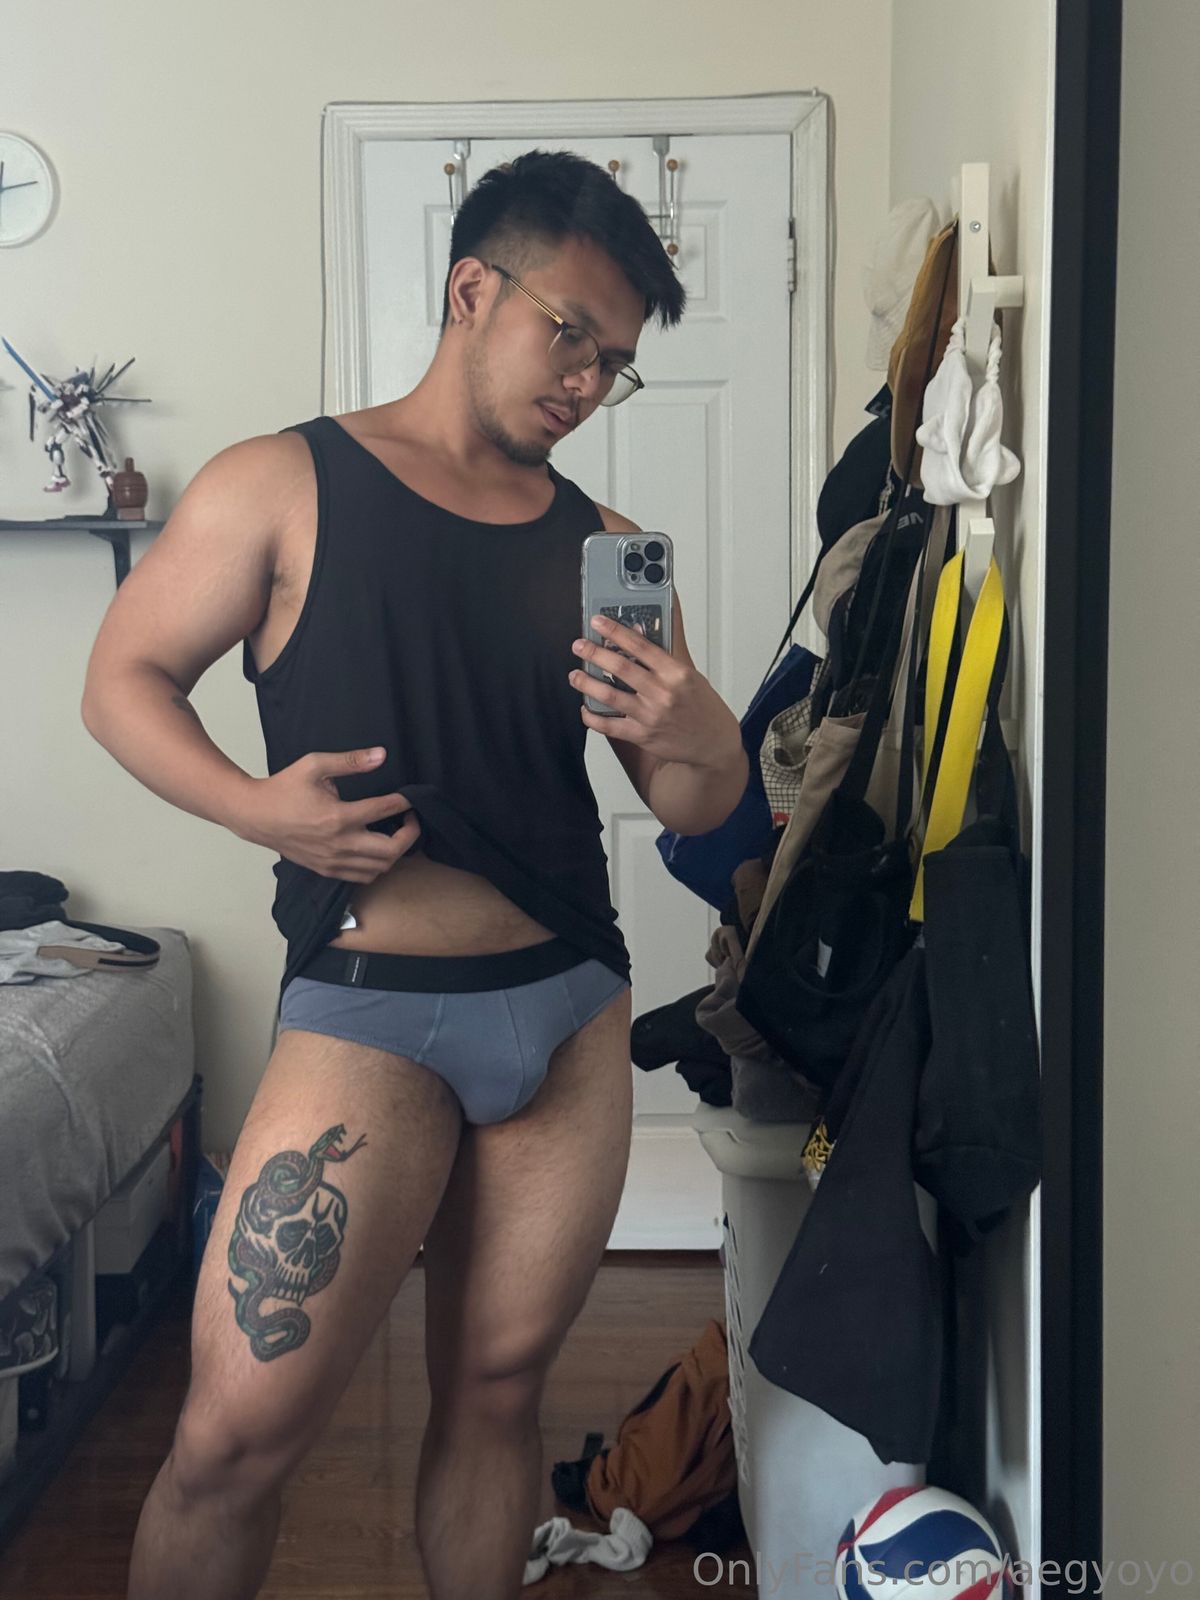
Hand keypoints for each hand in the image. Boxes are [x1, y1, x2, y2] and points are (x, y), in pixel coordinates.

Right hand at [237, 746, 420, 881]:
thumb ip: (349, 761)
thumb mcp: (314, 765)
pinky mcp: (327, 870)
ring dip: (395, 851)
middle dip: (409, 833)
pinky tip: (376, 848)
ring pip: (380, 867)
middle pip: (391, 850)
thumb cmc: (283, 788)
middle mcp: (339, 844)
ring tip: (396, 832)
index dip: (403, 802)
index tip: (410, 796)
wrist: (254, 816)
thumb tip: (381, 755)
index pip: (384, 810)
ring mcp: (333, 861)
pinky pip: (363, 876)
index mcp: (338, 817)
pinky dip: (377, 865)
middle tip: (410, 818)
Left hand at [569, 612, 741, 767]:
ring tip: (576, 675)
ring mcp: (651, 716)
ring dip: (587, 683)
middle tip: (580, 645)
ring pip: (610, 696)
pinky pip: (609, 727)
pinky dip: (592, 717)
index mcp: (676, 673)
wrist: (713, 744)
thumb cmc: (702, 706)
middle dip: (594, 653)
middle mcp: (663, 693)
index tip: (598, 622)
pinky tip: (586, 708)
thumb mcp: (690, 673)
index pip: (640, 646)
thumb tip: (659, 616)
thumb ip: (670, 648)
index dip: (615, 631)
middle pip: (620, 668)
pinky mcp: (642, 736)